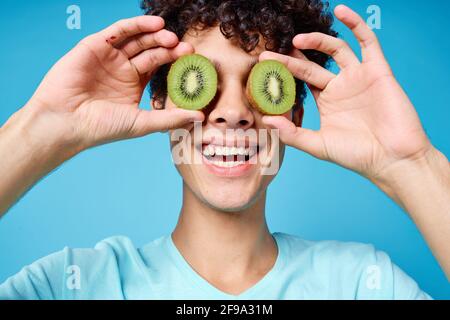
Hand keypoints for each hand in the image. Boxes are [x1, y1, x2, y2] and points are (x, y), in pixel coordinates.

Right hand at [25, 15, 203, 154]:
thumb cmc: (102, 127)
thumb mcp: (142, 122)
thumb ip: (171, 118)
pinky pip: (118, 31)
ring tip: (172, 37)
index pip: (159, 66)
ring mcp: (109, 56)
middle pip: (151, 51)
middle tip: (186, 48)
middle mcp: (123, 68)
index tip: (193, 61)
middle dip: (169, 48)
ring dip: (155, 35)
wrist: (66, 123)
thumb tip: (201, 116)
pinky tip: (154, 25)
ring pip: (137, 39)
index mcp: (134, 84)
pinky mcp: (95, 46)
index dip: (175, 62)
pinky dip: (136, 25)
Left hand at [260, 5, 432, 181]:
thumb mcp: (318, 145)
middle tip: (270, 53)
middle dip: (291, 57)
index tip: (264, 66)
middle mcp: (340, 86)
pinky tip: (341, 11)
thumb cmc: (356, 155)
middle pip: (312, 64)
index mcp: (326, 101)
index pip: (301, 80)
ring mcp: (359, 77)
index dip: (284, 72)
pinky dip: (356, 24)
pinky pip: (368, 41)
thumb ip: (292, 133)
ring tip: (296, 40)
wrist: (392, 159)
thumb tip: (267, 120)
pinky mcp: (378, 70)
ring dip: (317, 40)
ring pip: (336, 49)